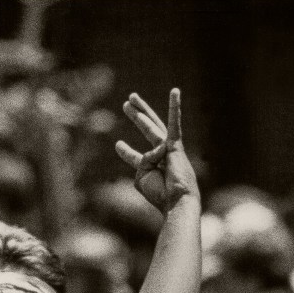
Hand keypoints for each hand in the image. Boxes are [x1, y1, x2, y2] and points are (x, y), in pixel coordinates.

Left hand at [115, 89, 197, 213]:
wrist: (175, 201)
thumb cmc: (159, 194)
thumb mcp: (142, 178)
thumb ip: (139, 161)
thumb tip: (148, 146)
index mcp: (151, 168)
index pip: (137, 157)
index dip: (127, 152)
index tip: (118, 145)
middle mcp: (161, 156)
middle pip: (148, 130)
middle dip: (137, 116)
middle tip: (127, 102)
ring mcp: (169, 149)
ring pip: (153, 126)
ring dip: (141, 113)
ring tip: (130, 99)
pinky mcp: (175, 145)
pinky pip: (174, 123)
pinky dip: (175, 107)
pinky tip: (175, 91)